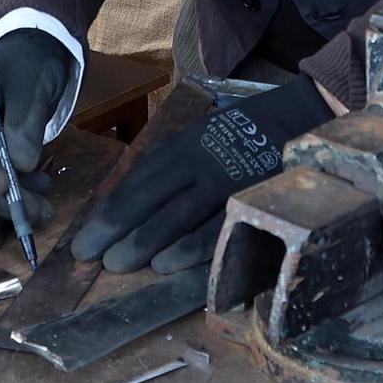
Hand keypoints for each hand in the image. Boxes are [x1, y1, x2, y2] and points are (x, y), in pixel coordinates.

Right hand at [0, 30, 71, 223]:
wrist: (26, 57)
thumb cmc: (28, 64)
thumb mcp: (34, 83)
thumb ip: (26, 120)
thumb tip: (23, 164)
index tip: (3, 187)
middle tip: (33, 212)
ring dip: (5, 201)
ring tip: (43, 208)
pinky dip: (9, 192)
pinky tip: (37, 191)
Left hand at [69, 79, 331, 273]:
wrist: (297, 117)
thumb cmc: (243, 136)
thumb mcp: (202, 139)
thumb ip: (174, 165)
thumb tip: (133, 202)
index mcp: (182, 146)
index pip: (137, 181)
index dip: (109, 209)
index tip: (85, 235)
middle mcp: (196, 161)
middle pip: (146, 197)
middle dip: (114, 227)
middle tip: (88, 254)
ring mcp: (222, 180)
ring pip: (174, 215)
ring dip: (142, 241)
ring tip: (116, 264)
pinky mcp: (246, 199)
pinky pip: (214, 228)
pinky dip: (188, 248)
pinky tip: (164, 265)